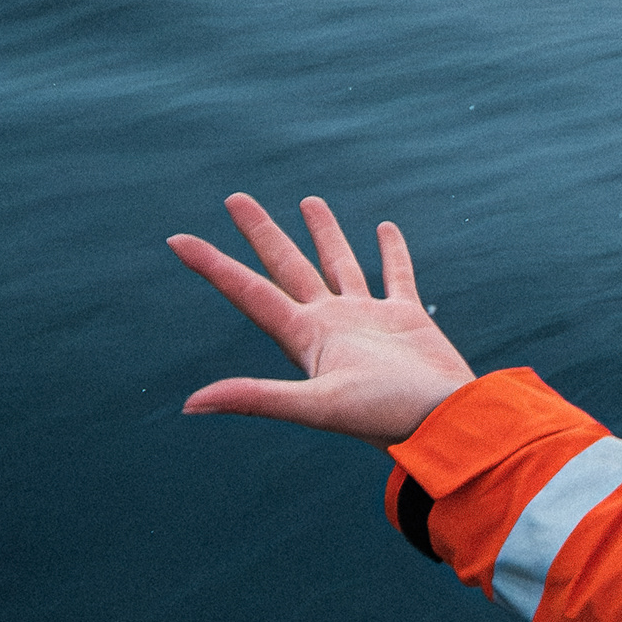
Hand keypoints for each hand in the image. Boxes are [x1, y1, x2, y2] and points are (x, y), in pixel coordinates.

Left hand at [169, 193, 476, 444]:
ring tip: (308, 201)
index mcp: (305, 337)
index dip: (212, 266)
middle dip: (261, 232)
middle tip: (235, 198)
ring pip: (338, 263)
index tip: (177, 239)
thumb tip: (189, 405)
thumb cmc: (385, 416)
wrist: (444, 423)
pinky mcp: (405, 319)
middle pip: (287, 266)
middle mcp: (330, 324)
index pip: (249, 292)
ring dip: (322, 234)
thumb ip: (257, 398)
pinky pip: (395, 274)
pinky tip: (384, 228)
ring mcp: (367, 319)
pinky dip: (391, 251)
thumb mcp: (317, 406)